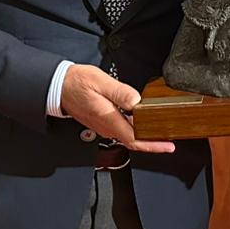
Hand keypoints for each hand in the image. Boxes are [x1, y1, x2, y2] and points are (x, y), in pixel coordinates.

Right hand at [60, 64, 175, 153]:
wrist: (60, 86)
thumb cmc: (77, 82)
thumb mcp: (101, 82)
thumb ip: (120, 92)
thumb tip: (137, 102)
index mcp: (108, 118)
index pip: (135, 139)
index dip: (153, 145)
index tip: (168, 146)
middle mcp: (106, 126)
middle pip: (134, 141)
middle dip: (153, 143)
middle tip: (169, 141)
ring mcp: (103, 126)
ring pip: (127, 136)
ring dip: (144, 137)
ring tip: (159, 133)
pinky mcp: (101, 122)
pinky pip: (121, 130)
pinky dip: (134, 131)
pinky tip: (141, 123)